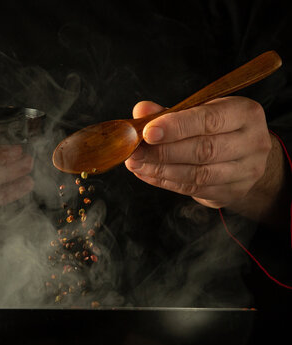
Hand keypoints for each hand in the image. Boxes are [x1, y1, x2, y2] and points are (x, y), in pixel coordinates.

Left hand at [124, 96, 272, 209]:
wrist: (246, 156)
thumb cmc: (217, 128)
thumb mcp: (199, 111)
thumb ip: (169, 111)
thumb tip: (141, 111)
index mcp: (245, 113)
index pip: (209, 120)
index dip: (176, 127)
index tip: (147, 132)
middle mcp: (252, 142)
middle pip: (203, 150)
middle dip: (162, 152)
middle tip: (135, 152)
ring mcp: (246, 170)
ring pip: (198, 174)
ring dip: (161, 170)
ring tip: (136, 164)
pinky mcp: (233, 191)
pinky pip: (194, 188)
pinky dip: (166, 182)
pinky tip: (147, 174)